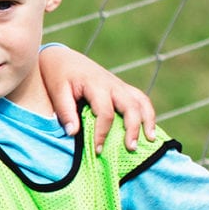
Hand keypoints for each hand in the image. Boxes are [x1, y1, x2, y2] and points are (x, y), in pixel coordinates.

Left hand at [39, 47, 158, 150]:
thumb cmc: (58, 76)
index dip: (102, 133)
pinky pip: (140, 99)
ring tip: (151, 139)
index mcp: (96, 85)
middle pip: (131, 106)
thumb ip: (65, 112)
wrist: (63, 58)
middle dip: (133, 128)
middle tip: (131, 148)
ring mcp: (119, 85)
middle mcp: (112, 84)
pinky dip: (148, 113)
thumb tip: (73, 134)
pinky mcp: (122, 88)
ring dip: (148, 120)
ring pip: (141, 101)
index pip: (105, 113)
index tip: (97, 151)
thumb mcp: (57, 92)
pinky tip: (149, 129)